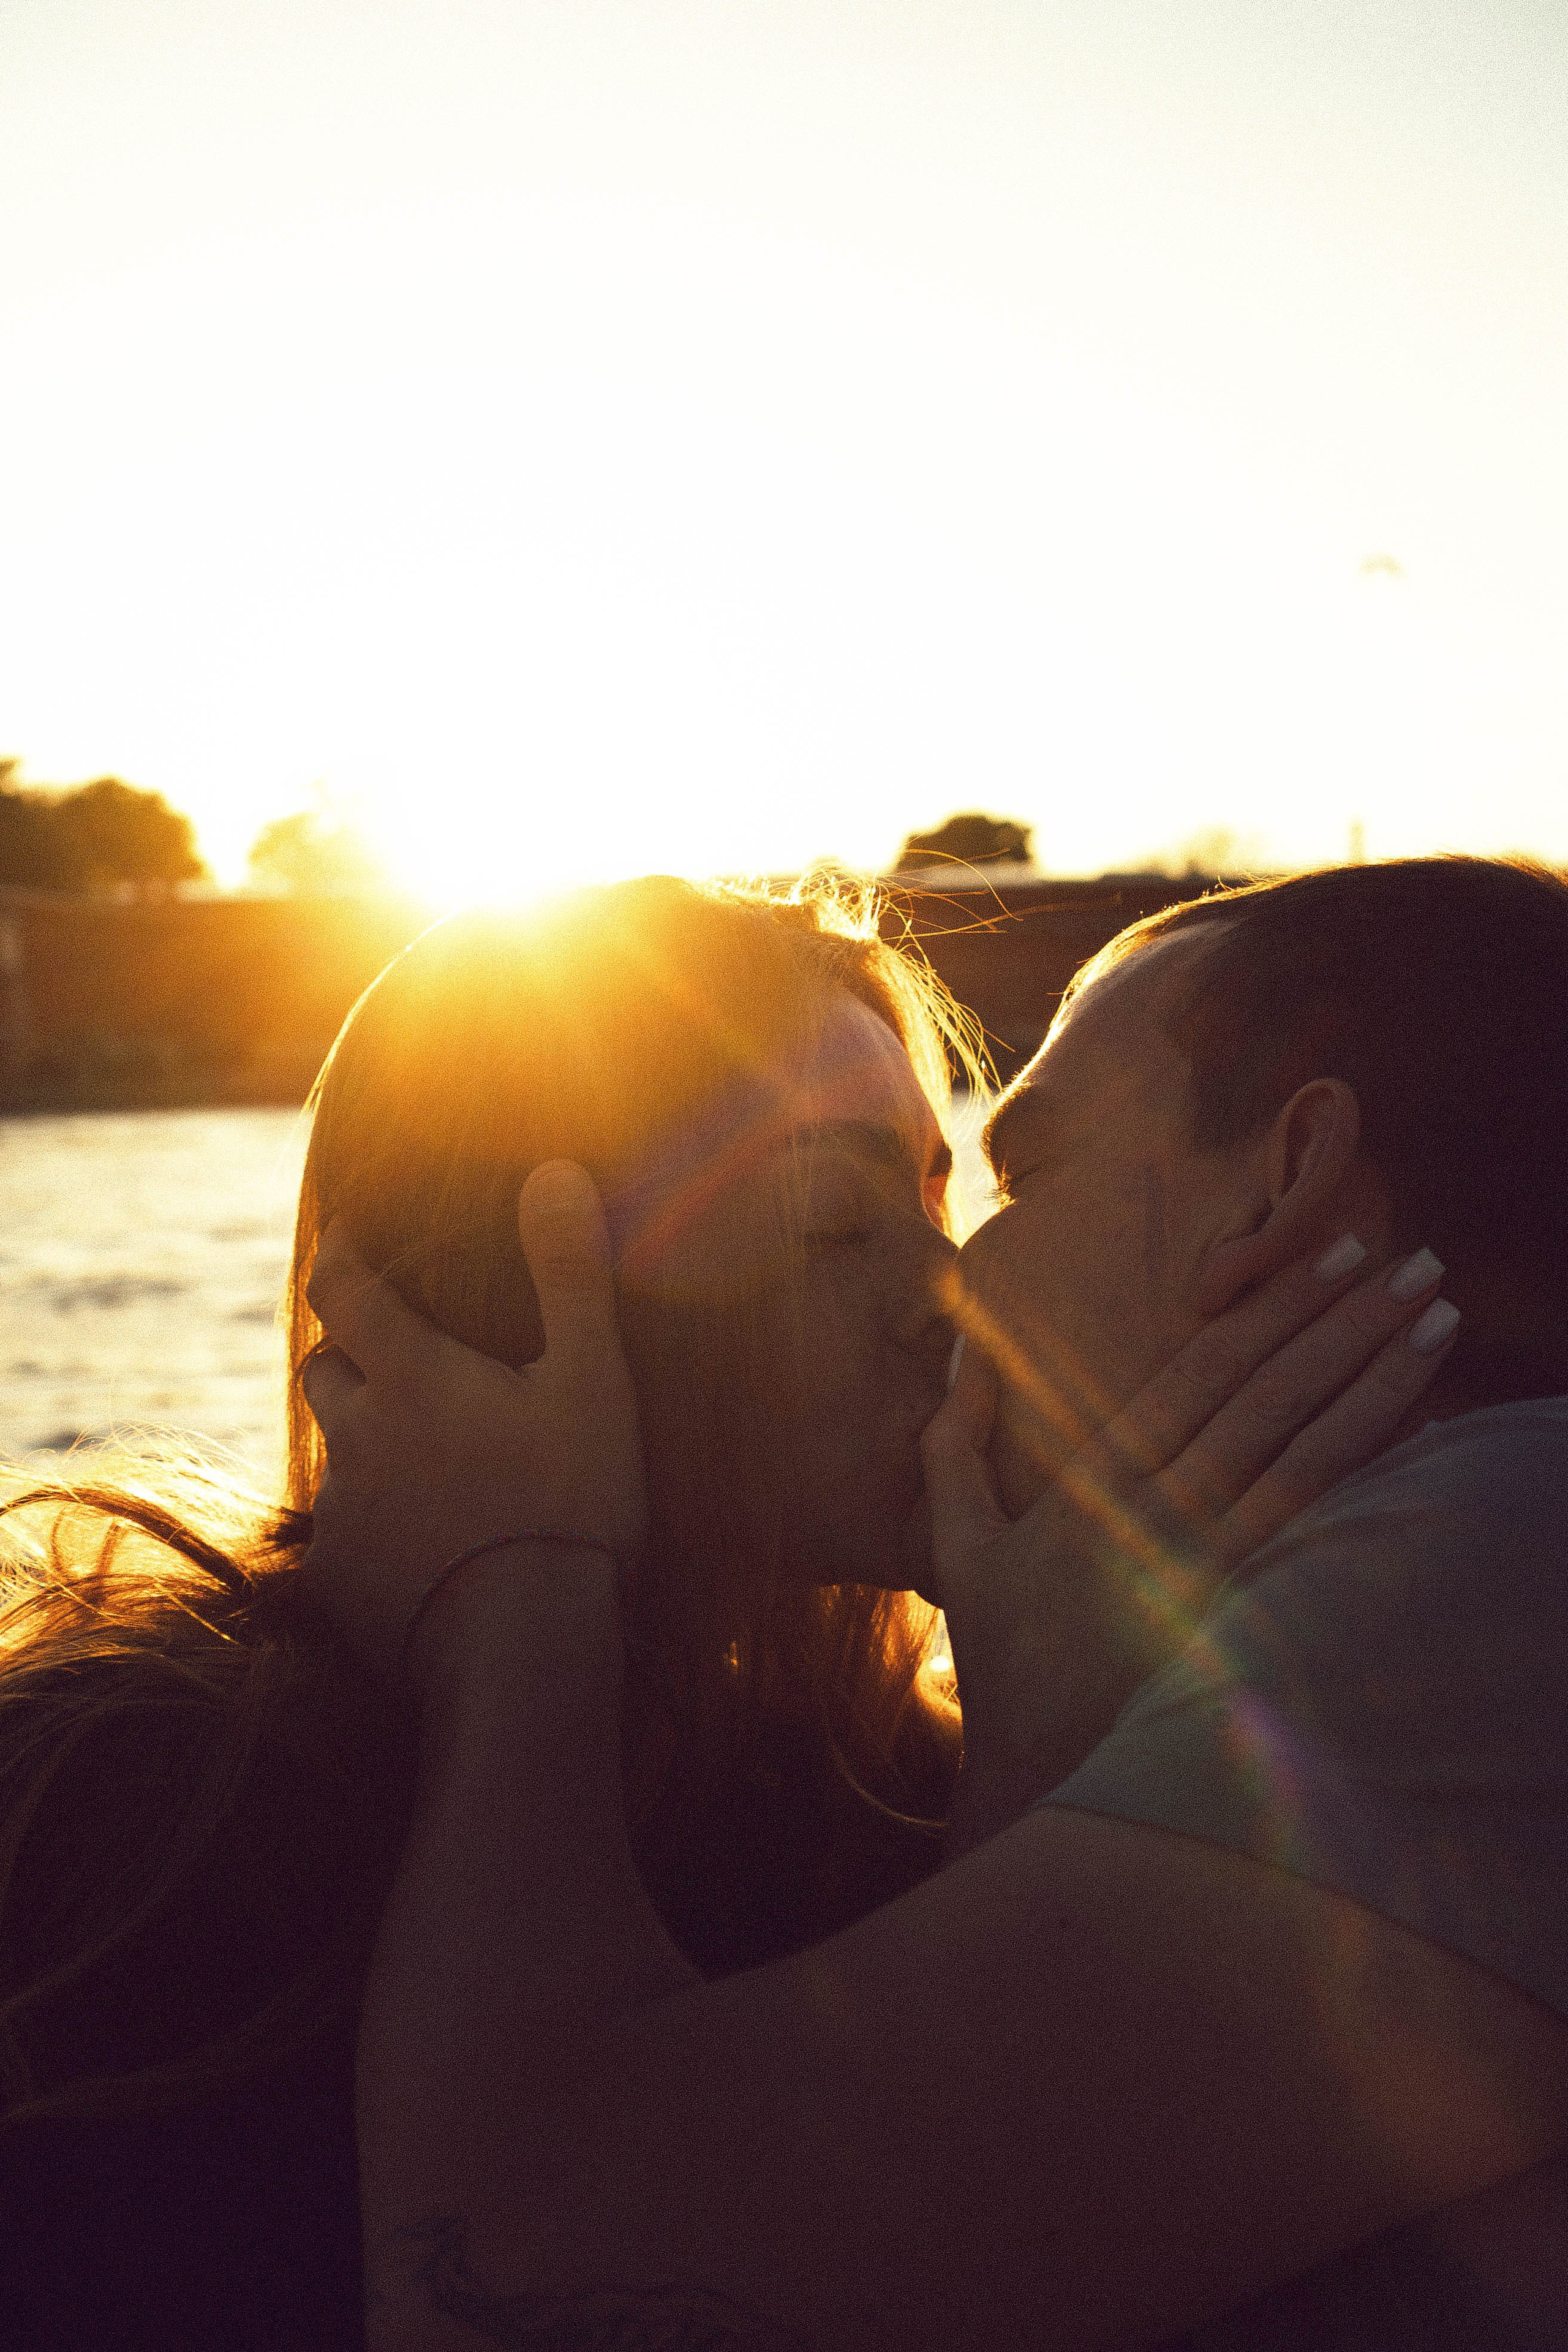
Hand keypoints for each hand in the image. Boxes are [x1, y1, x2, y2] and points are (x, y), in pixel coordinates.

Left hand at [298, 1160, 646, 1678]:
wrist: (527, 1649)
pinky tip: (422, 1550)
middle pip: (325, 1372)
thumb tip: (554, 1172)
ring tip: (429, 1466)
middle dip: (351, 1357)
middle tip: (400, 1361)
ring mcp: (344, 1516)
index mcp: (411, 1378)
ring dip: (368, 1447)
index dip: (339, 1255)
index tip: (347, 1237)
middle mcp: (361, 1438)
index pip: (340, 1289)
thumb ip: (570, 1276)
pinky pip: (341, 1541)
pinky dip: (372, 1532)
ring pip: (336, 1457)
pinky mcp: (339, 1585)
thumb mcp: (591, 1382)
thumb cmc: (571, 1506)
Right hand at [924, 1241, 1457, 1845]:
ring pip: (1309, 1455)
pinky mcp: (1245, 1621)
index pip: (1200, 1374)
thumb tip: (962, 1352)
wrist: (1041, 1783)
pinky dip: (1375, 1476)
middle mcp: (1161, 1516)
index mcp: (1096, 1486)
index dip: (1270, 1308)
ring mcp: (1210, 1571)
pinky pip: (1322, 1534)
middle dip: (1343, 1321)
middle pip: (1268, 1397)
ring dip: (1380, 1382)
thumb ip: (953, 1445)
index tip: (1328, 1256)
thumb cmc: (1003, 1659)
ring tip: (1441, 1321)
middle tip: (1414, 1261)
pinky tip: (1426, 1431)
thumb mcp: (959, 1545)